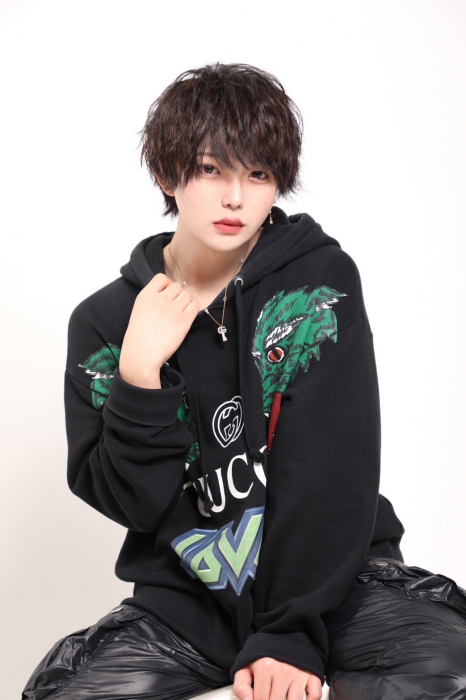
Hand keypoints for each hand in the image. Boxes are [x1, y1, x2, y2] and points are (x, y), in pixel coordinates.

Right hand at [119, 273, 198, 387]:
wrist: (142, 355)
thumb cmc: (139, 337)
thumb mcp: (139, 311)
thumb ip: (152, 299)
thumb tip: (169, 293)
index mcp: (146, 296)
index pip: (162, 278)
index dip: (167, 285)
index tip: (166, 296)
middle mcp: (160, 299)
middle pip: (177, 286)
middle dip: (178, 295)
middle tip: (174, 308)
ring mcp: (173, 309)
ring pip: (187, 295)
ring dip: (186, 303)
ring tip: (180, 314)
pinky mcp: (184, 320)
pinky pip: (194, 307)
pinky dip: (192, 311)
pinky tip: (185, 319)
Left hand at [233, 658, 321, 699]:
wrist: (282, 635)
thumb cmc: (263, 655)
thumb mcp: (245, 666)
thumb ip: (241, 686)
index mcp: (265, 668)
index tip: (259, 698)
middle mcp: (283, 671)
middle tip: (270, 696)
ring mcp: (298, 673)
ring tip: (281, 696)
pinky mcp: (311, 673)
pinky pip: (315, 694)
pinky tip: (301, 699)